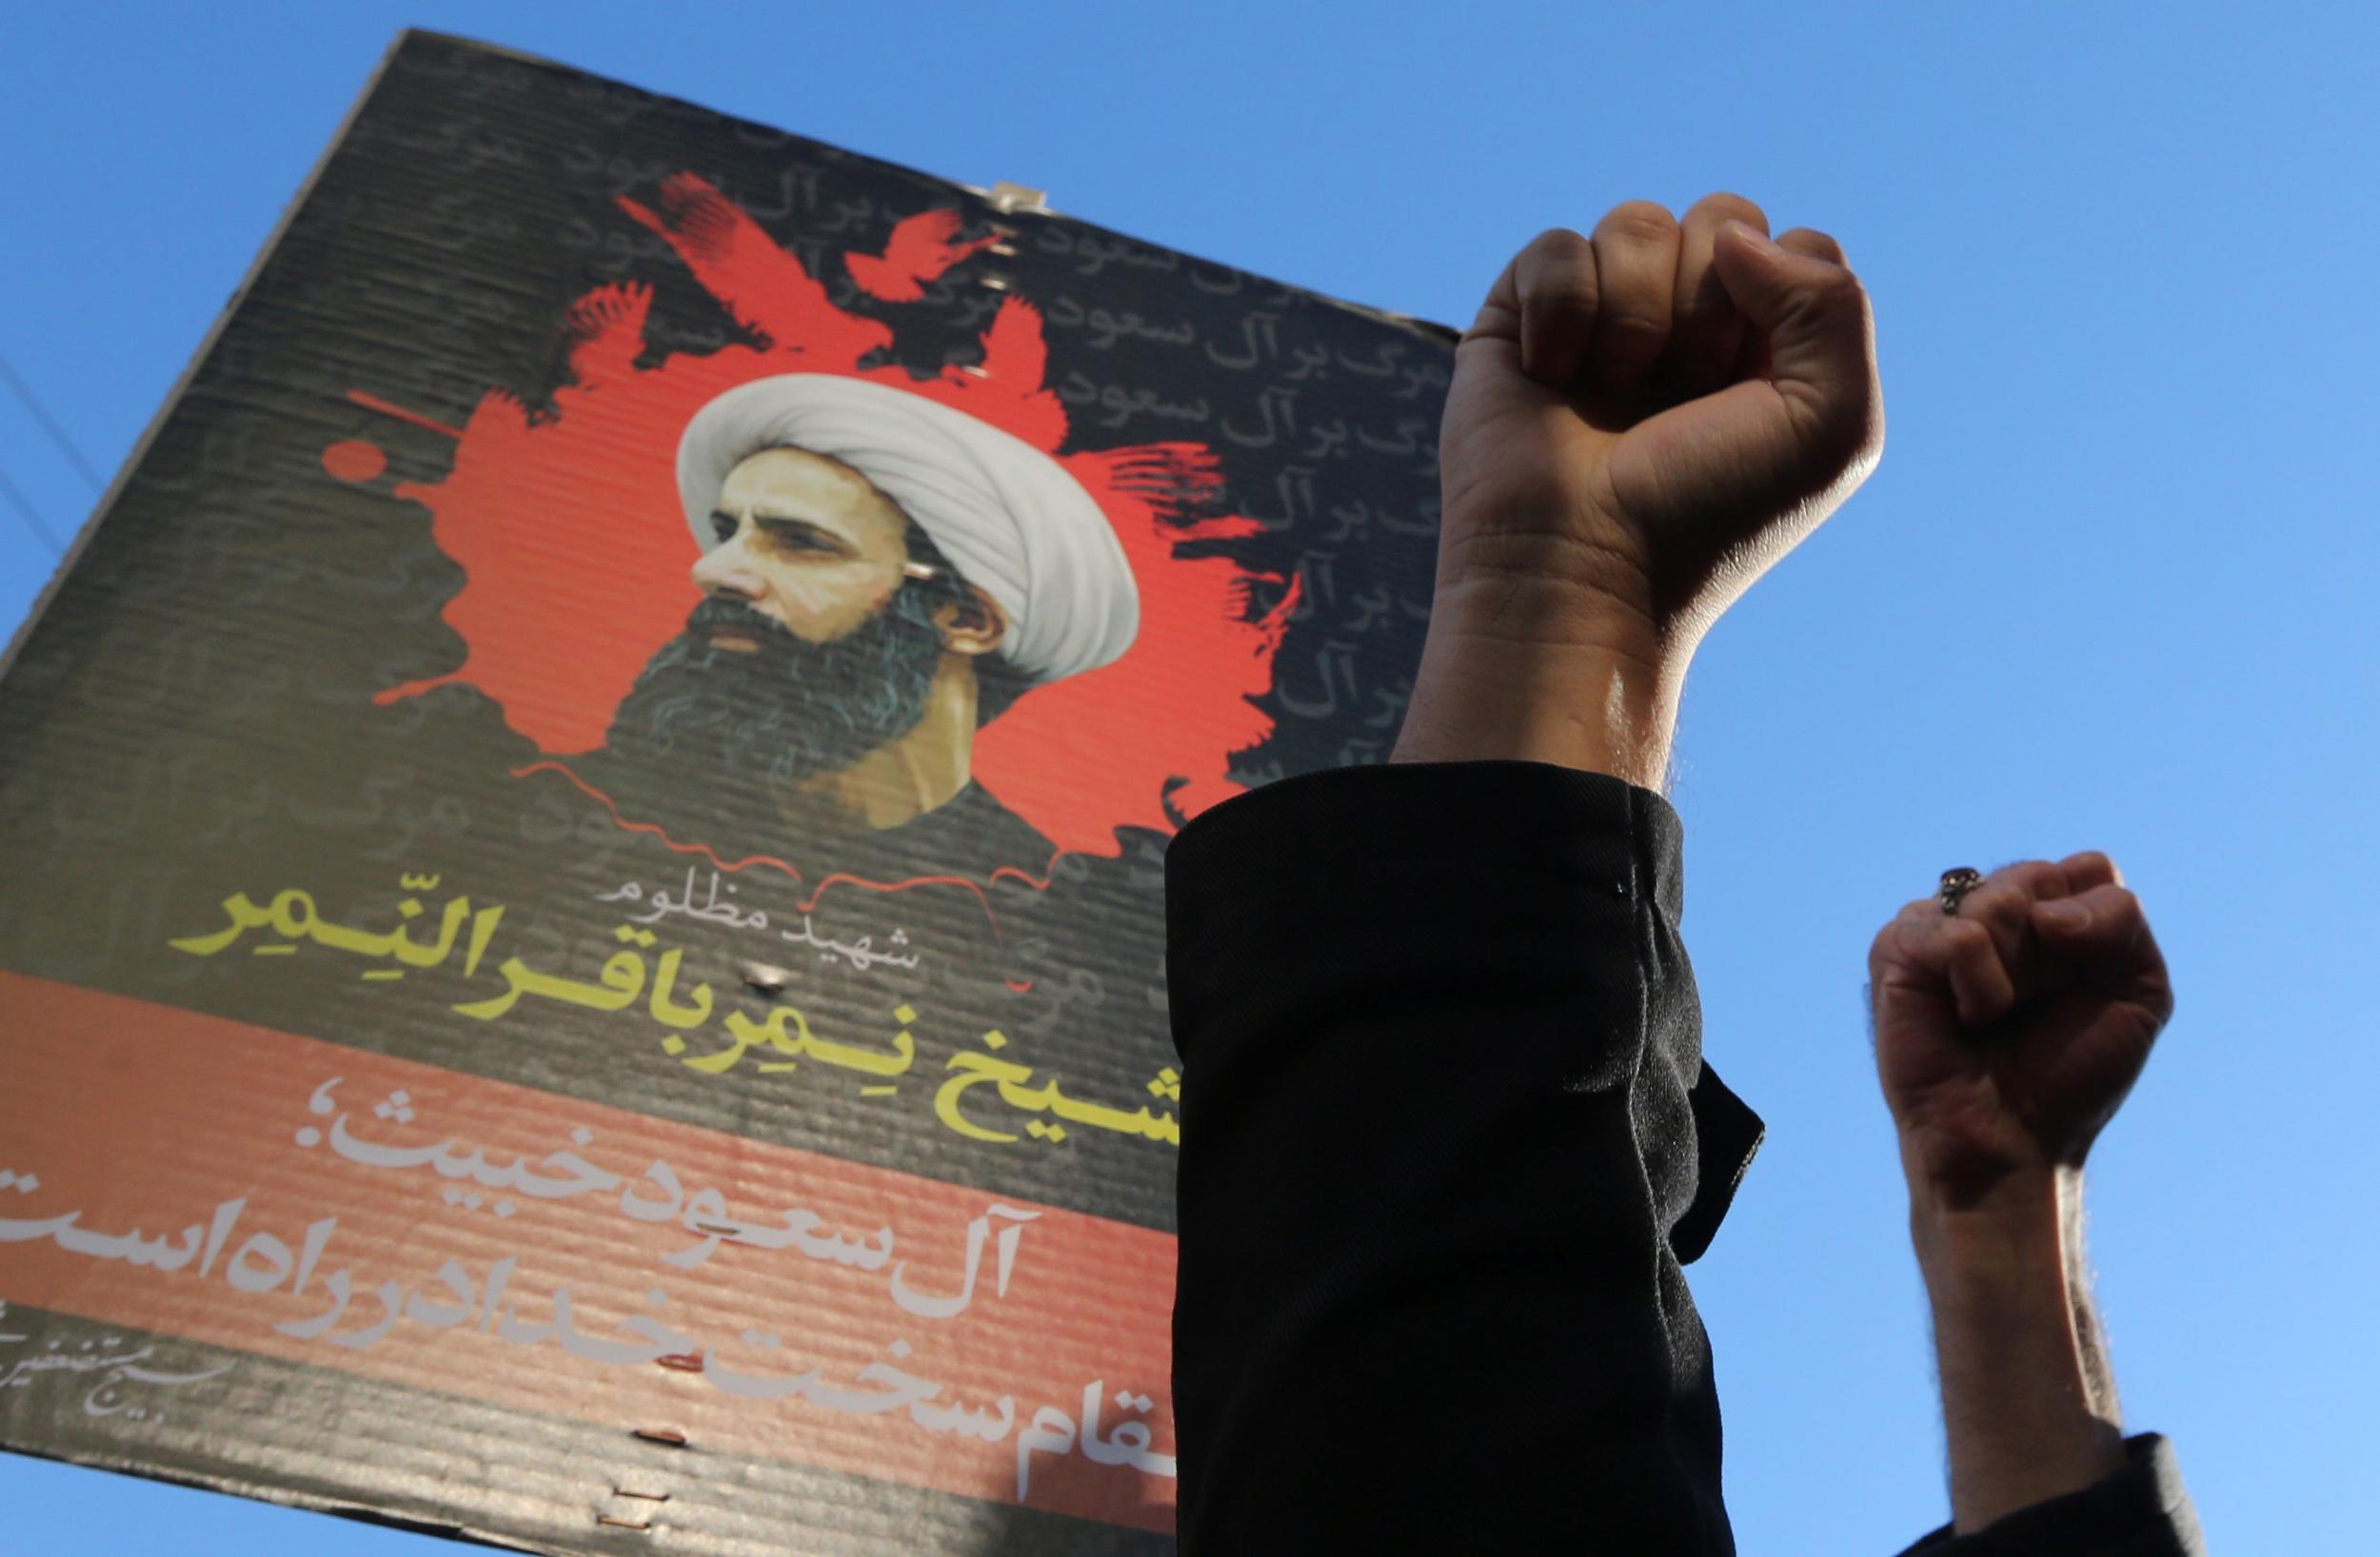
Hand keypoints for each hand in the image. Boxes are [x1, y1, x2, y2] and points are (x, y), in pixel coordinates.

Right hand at [1434, 194, 1883, 652]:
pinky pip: (1555, 247)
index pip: (1797, 245)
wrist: (1581, 572)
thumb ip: (1831, 299)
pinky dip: (1560, 313)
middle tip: (1681, 395)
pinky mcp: (1519, 321)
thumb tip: (1732, 239)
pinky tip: (1551, 378)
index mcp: (1765, 349)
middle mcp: (1686, 326)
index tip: (1748, 394)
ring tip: (1610, 393)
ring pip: (1636, 222)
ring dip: (1634, 316)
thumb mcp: (1832, 423)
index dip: (1782, 303)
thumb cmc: (1708, 514)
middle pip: (1723, 217)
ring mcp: (1601, 320)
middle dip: (1707, 304)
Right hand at [1869, 854, 2174, 1204]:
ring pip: (1999, 901)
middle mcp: (1987, 910)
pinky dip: (1980, 985)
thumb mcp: (2137, 991)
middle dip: (2057, 954)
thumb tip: (2044, 912)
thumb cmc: (2068, 1075)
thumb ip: (2120, 920)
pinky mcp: (1896, 952)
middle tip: (2034, 1008)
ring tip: (1993, 1017)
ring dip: (2019, 974)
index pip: (2087, 869)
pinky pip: (1959, 936)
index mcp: (2043, 911)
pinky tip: (1964, 1020)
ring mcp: (1936, 926)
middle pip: (2041, 878)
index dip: (2096, 929)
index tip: (2085, 986)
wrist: (2015, 1142)